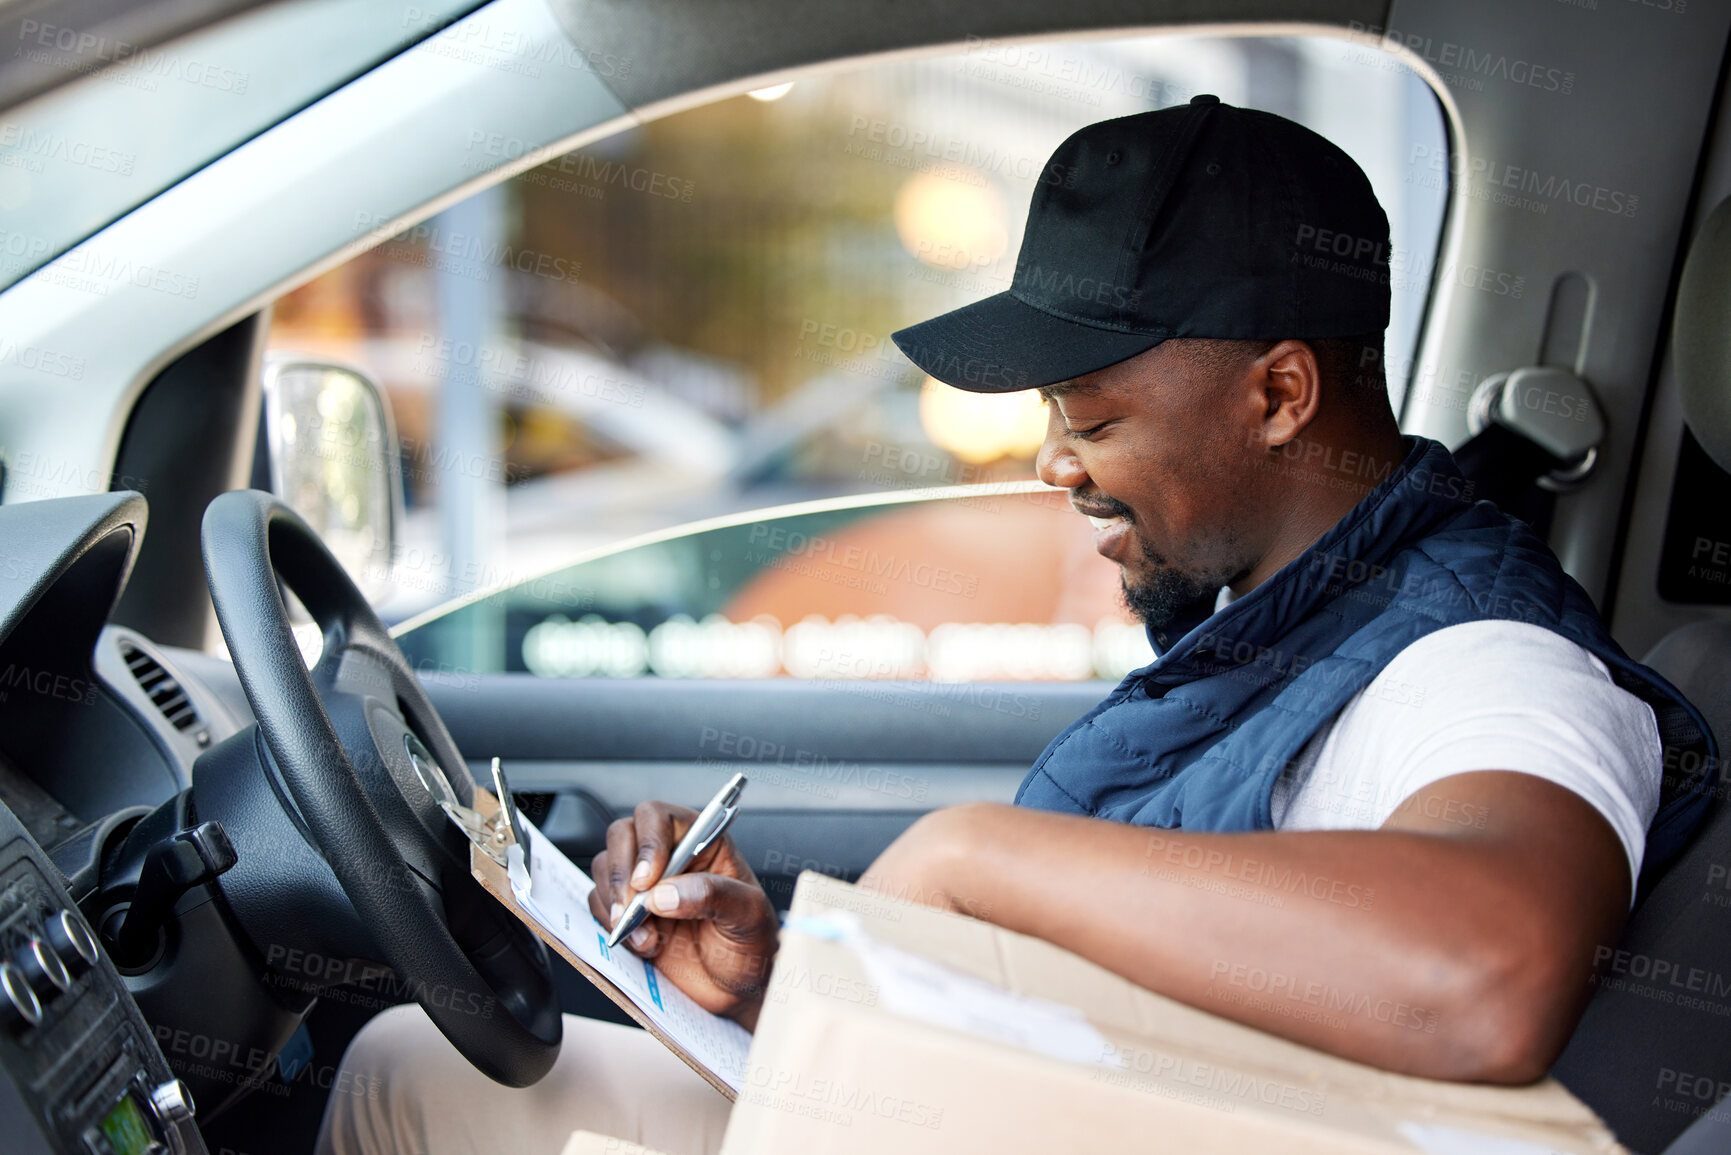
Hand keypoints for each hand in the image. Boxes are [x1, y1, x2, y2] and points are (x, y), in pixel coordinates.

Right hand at [589, 800, 778, 1029]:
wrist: (736, 988)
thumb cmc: (751, 944)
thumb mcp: (748, 917)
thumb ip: (712, 897)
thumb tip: (665, 894)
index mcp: (702, 841)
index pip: (660, 817)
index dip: (648, 842)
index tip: (648, 879)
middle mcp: (668, 855)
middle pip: (622, 835)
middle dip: (621, 874)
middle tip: (632, 909)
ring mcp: (645, 883)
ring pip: (605, 868)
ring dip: (616, 904)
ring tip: (649, 937)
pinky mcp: (627, 912)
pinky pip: (599, 904)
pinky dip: (611, 925)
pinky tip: (645, 945)